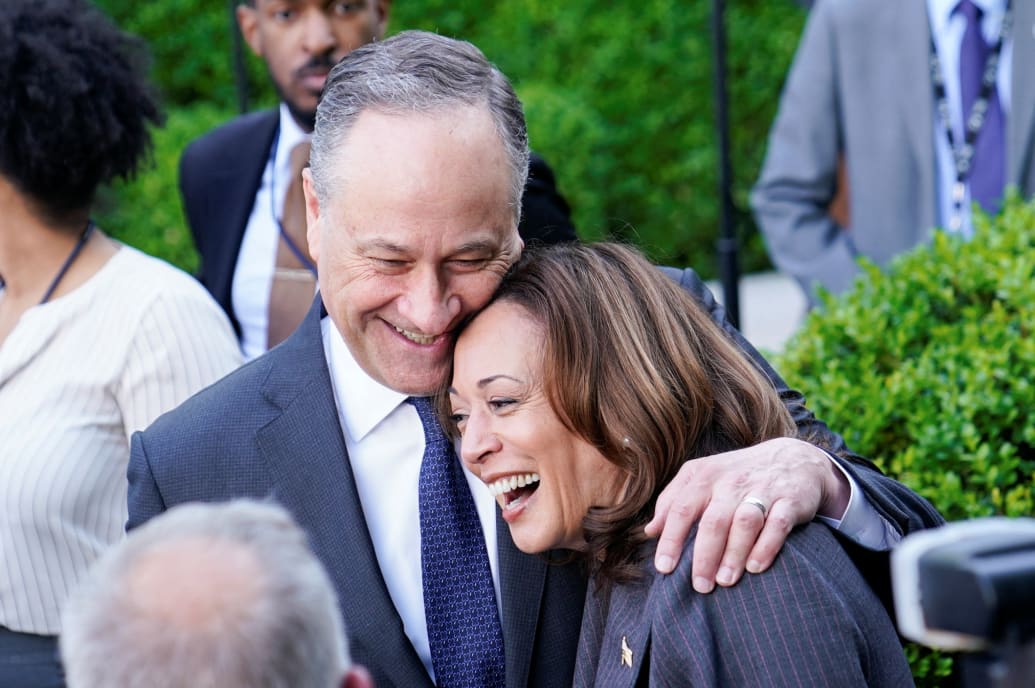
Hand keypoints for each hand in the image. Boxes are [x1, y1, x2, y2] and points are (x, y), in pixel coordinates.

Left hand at [644, 437, 849, 591]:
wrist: (795, 458)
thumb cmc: (738, 475)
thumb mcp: (702, 477)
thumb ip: (673, 501)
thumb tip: (650, 531)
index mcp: (704, 476)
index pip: (681, 508)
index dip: (670, 539)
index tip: (664, 568)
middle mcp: (731, 481)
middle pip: (713, 521)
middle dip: (704, 556)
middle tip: (699, 586)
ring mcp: (762, 489)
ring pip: (744, 523)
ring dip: (733, 554)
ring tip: (724, 581)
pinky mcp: (790, 500)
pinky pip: (777, 525)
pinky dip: (766, 547)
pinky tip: (755, 568)